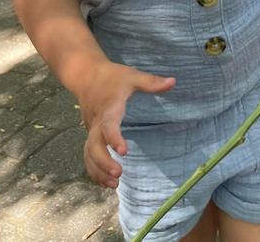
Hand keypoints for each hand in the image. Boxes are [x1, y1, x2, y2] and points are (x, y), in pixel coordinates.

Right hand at [77, 61, 174, 186]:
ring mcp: (91, 130)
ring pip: (89, 154)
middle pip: (94, 146)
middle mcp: (97, 122)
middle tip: (119, 174)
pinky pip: (88, 155)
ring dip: (98, 171)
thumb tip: (173, 82)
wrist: (86, 75)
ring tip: (113, 185)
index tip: (124, 152)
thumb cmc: (112, 77)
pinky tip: (104, 182)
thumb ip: (151, 82)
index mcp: (109, 108)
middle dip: (103, 162)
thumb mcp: (132, 76)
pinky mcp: (90, 134)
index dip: (114, 138)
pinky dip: (94, 169)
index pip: (109, 125)